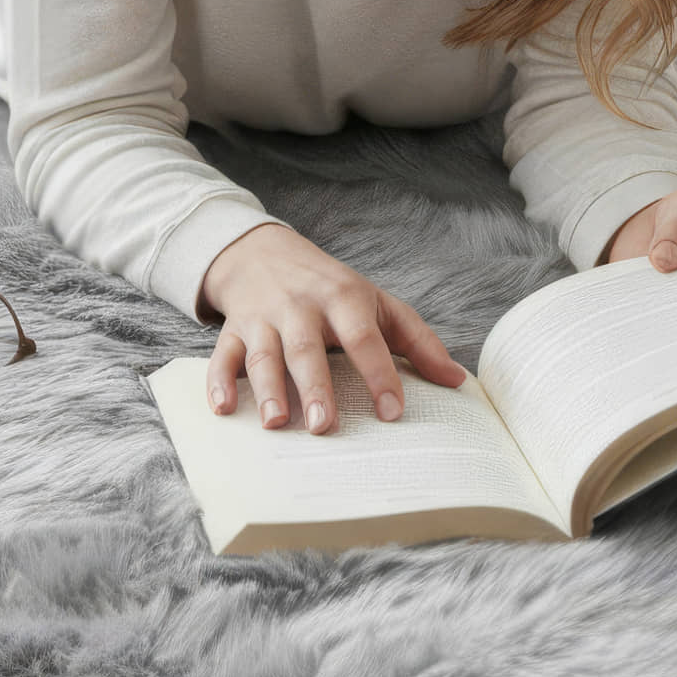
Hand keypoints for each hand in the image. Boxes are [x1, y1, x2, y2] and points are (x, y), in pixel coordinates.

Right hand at [200, 223, 464, 435]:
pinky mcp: (234, 329)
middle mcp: (302, 307)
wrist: (262, 251)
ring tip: (277, 424)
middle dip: (315, 386)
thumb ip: (417, 340)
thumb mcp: (377, 302)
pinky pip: (223, 355)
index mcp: (343, 298)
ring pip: (264, 354)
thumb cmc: (329, 287)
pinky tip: (223, 409)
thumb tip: (457, 380)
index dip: (379, 373)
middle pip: (307, 348)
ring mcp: (264, 318)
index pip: (364, 337)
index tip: (393, 412)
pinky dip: (218, 382)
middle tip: (325, 425)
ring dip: (268, 388)